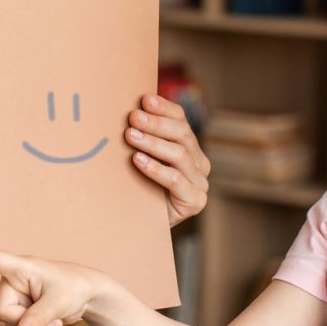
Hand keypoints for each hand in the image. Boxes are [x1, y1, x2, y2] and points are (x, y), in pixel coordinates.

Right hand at [0, 245, 108, 325]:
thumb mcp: (59, 302)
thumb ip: (38, 319)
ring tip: (58, 325)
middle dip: (26, 323)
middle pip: (1, 311)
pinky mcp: (21, 315)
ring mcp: (15, 300)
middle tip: (53, 320)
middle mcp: (12, 283)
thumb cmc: (74, 287)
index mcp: (20, 268)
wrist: (88, 297)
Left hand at [125, 95, 209, 226]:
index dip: (164, 108)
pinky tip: (138, 160)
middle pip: (182, 135)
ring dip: (153, 143)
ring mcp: (200, 183)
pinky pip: (176, 181)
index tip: (144, 99)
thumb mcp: (140, 157)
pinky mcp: (195, 202)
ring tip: (131, 136)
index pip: (181, 120)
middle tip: (133, 117)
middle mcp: (199, 163)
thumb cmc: (137, 186)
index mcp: (190, 147)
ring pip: (179, 155)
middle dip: (156, 124)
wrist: (137, 226)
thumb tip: (126, 106)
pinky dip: (156, 169)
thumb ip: (141, 135)